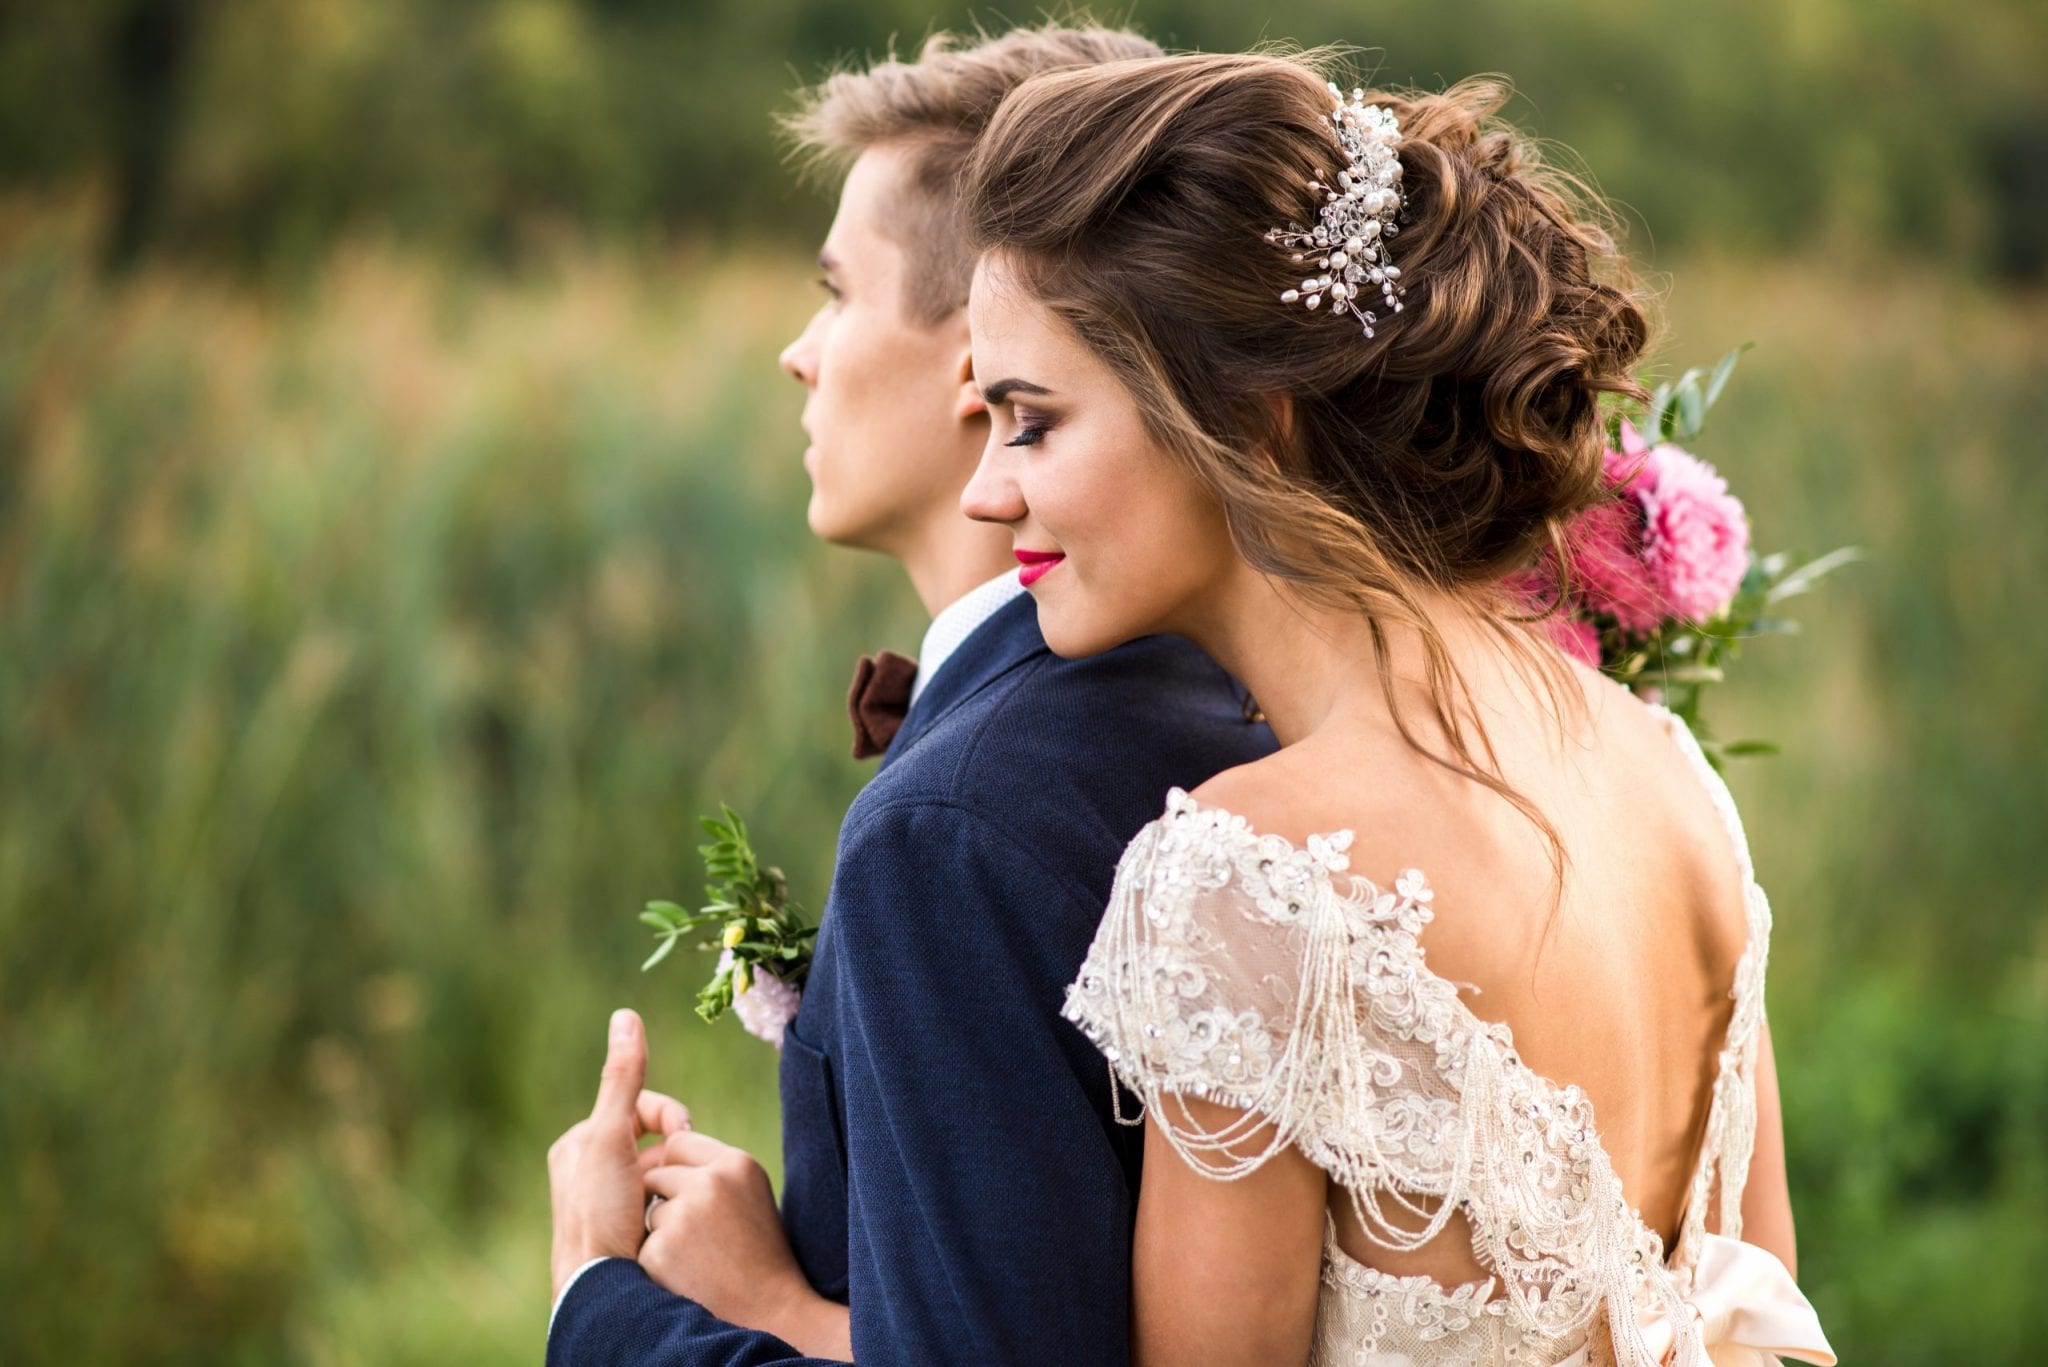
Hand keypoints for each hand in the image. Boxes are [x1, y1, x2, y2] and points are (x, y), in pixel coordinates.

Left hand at [546, 1008, 692, 1299]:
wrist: (600, 1289)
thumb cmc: (600, 1212)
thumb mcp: (611, 1137)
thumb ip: (622, 1077)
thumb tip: (627, 1015)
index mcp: (577, 1144)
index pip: (638, 1106)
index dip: (668, 1114)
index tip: (685, 1132)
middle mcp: (585, 1171)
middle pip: (650, 1142)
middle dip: (672, 1154)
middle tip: (682, 1174)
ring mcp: (604, 1204)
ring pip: (658, 1175)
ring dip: (672, 1184)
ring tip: (673, 1205)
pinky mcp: (621, 1232)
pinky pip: (658, 1206)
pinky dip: (670, 1208)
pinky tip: (672, 1225)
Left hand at [642, 1130, 851, 1358]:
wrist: (769, 1311)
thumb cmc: (758, 1253)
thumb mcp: (749, 1194)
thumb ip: (715, 1169)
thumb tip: (669, 1148)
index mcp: (737, 1163)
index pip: (680, 1143)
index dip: (681, 1172)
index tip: (700, 1199)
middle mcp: (711, 1182)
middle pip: (658, 1172)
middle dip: (668, 1199)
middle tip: (701, 1233)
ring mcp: (685, 1215)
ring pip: (649, 1207)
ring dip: (662, 1229)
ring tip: (698, 1254)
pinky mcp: (662, 1249)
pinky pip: (644, 1242)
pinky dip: (658, 1259)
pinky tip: (687, 1274)